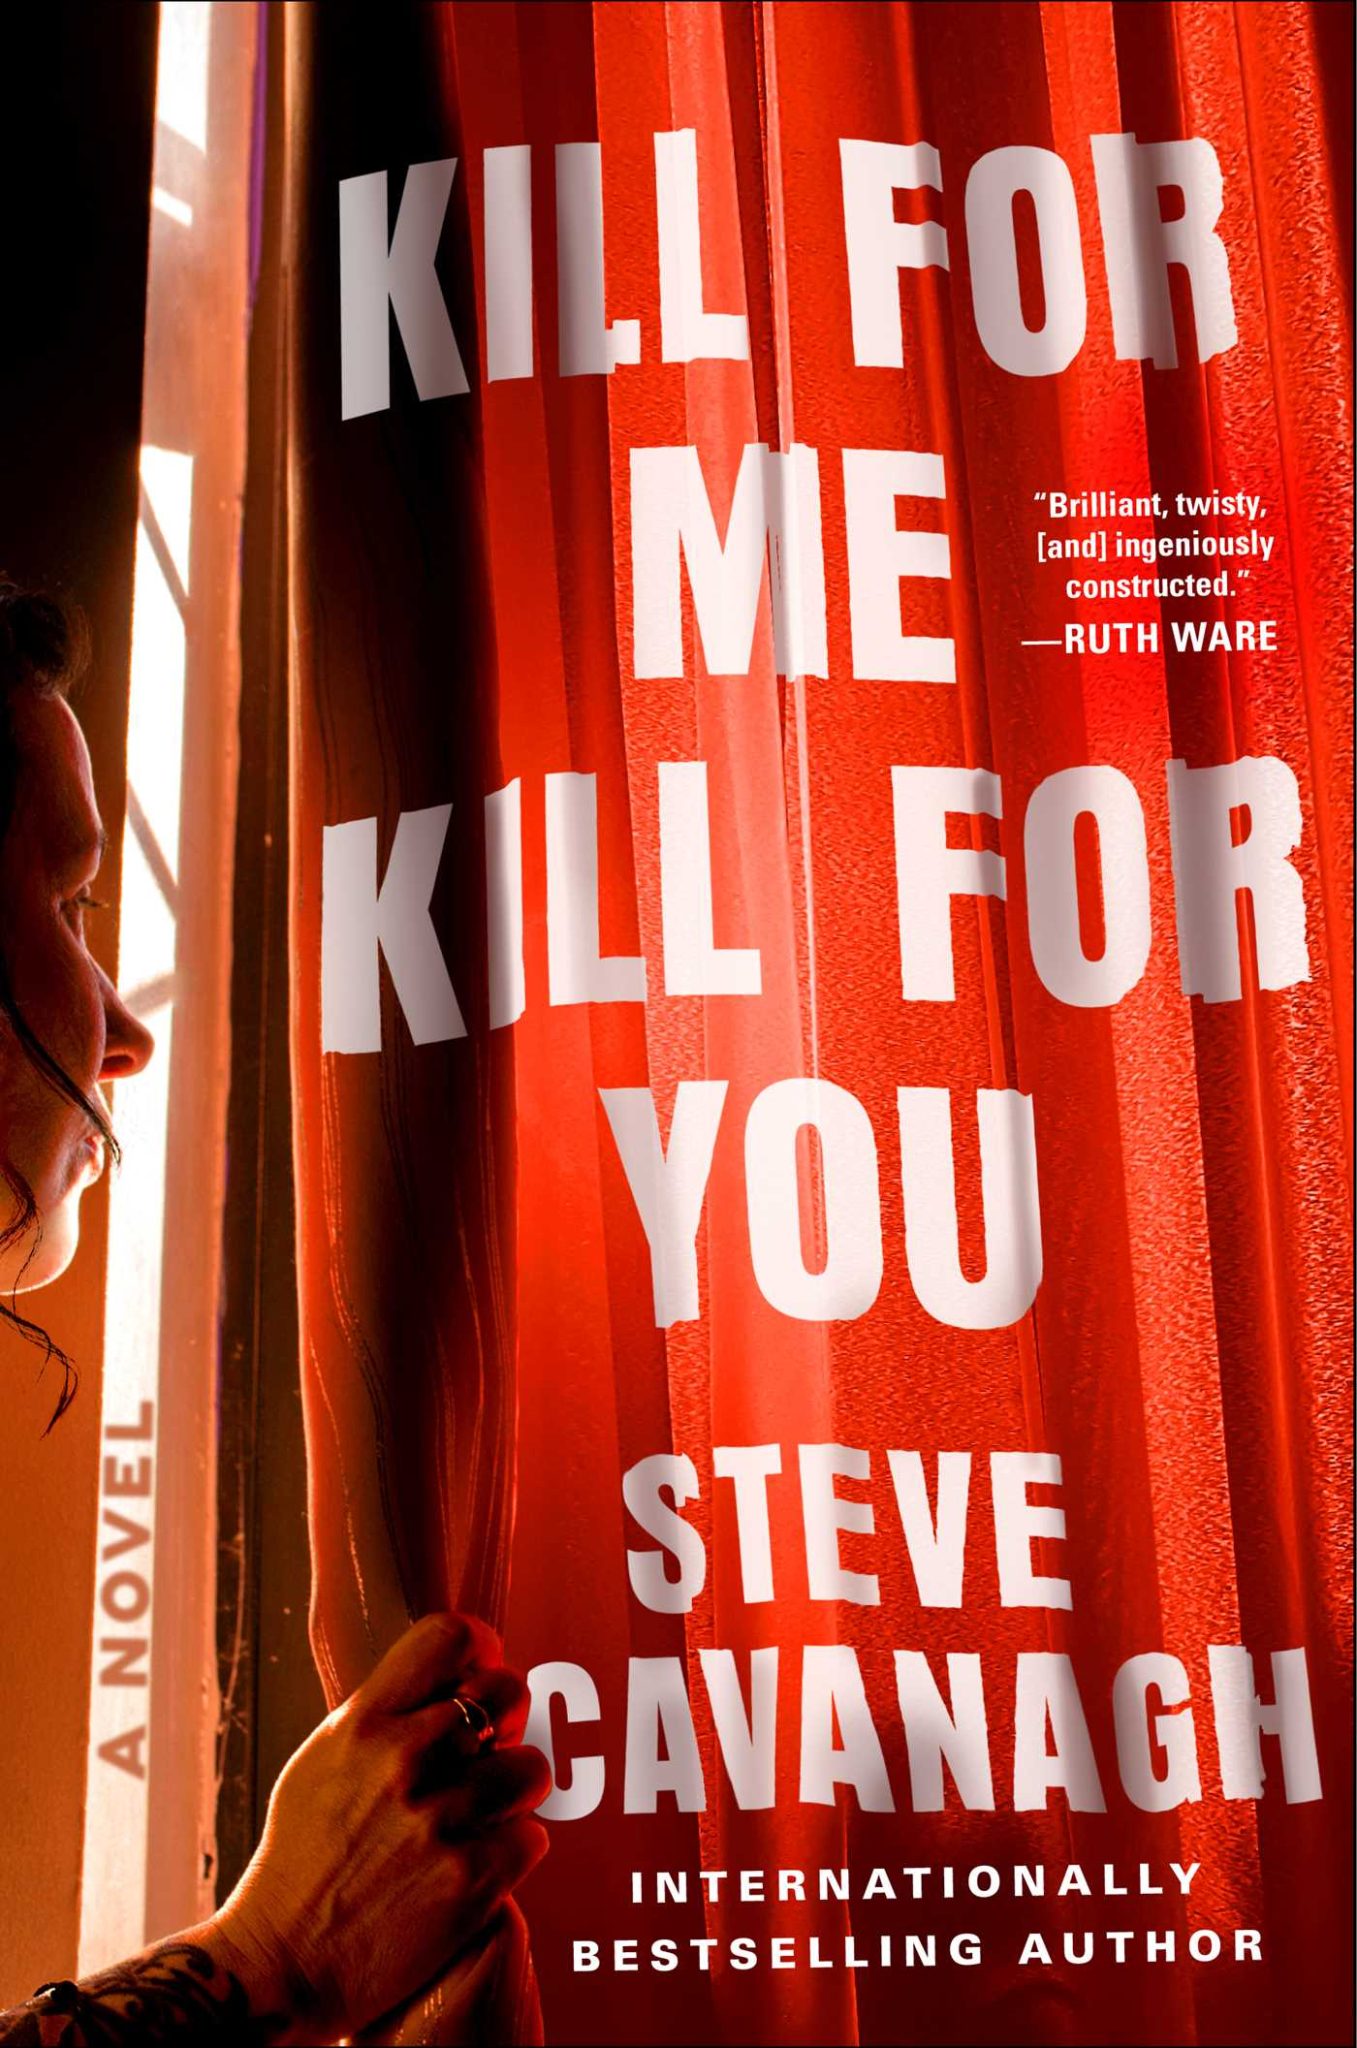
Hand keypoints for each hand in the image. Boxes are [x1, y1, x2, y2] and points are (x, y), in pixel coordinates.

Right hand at [207, 1612, 550, 2042]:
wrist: (280, 1963)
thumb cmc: (302, 1860)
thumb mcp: (324, 1761)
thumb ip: (383, 1718)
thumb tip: (451, 1683)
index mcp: (362, 1723)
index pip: (448, 1635)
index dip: (481, 1646)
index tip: (481, 1671)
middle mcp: (401, 1761)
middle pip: (507, 1692)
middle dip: (509, 1720)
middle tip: (490, 1750)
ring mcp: (437, 1821)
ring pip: (531, 1768)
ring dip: (515, 1791)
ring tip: (485, 1814)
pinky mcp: (468, 1881)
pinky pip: (532, 1837)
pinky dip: (513, 1852)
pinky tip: (480, 1864)